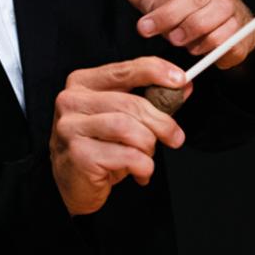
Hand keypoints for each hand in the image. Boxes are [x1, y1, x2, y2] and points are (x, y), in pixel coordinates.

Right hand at [49, 56, 190, 215]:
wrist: (74, 184)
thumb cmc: (99, 147)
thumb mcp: (124, 117)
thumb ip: (150, 100)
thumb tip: (184, 87)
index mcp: (82, 83)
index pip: (124, 70)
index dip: (155, 72)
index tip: (181, 80)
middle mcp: (72, 101)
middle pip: (130, 103)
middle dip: (161, 121)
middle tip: (175, 137)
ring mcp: (71, 127)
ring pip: (128, 128)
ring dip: (149, 145)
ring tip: (148, 157)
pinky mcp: (78, 155)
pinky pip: (126, 156)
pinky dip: (143, 166)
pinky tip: (140, 172)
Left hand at [126, 0, 254, 69]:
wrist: (215, 29)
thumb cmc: (183, 10)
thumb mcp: (159, 0)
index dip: (161, 9)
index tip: (145, 27)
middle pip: (196, 0)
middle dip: (174, 22)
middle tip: (166, 37)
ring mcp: (237, 7)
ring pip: (214, 22)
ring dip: (193, 38)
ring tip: (182, 43)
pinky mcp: (247, 32)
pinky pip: (227, 44)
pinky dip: (210, 51)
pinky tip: (199, 50)